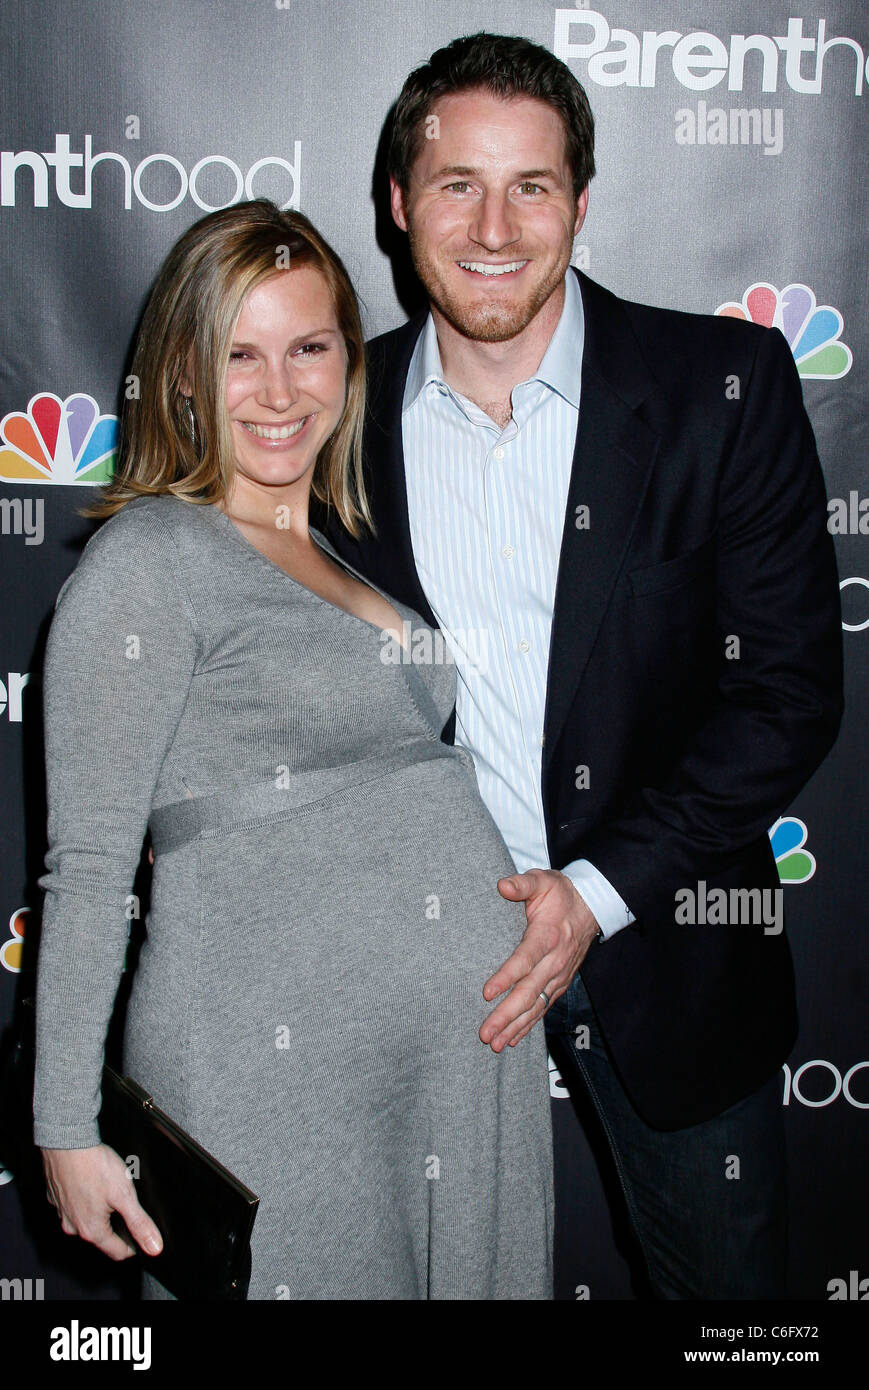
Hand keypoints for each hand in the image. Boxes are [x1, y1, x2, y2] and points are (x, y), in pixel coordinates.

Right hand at [42, 1144, 162, 1260]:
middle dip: (116, 1227)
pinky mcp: (56, 1197)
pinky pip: (73, 1205)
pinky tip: (92, 1185)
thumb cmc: (94, 1165)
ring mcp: (62, 1212)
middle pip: (101, 1237)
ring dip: (99, 1213)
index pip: (117, 1252)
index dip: (134, 1246)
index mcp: (92, 1230)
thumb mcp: (125, 1195)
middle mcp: (73, 1226)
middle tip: (128, 1208)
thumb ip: (140, 1223)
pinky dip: (84, 1199)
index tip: (142, 1238)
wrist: (67, 1141)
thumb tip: (154, 1247)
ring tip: (110, 1194)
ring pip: (85, 1221)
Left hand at [480, 869, 598, 1051]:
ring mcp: (559, 976)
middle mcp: (554, 961)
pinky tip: (513, 1038)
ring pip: (536, 1006)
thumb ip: (523, 884)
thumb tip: (502, 885)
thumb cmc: (560, 894)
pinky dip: (529, 1025)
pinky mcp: (560, 983)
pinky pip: (543, 1008)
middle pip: (529, 993)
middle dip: (507, 1015)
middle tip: (486, 1033)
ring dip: (516, 1026)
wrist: (592, 906)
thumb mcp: (543, 881)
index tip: (487, 993)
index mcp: (547, 936)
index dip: (507, 977)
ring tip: (496, 1043)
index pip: (525, 960)